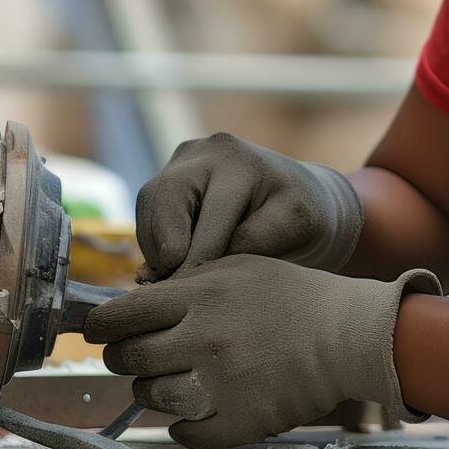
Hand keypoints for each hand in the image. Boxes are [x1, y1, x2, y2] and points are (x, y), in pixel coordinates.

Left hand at [86, 255, 440, 448]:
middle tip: (133, 355)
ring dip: (153, 391)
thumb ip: (189, 279)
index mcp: (202, 295)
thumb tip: (136, 299)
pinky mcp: (241, 420)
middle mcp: (205, 338)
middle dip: (124, 357)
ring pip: (152, 397)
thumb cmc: (294, 295)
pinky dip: (182, 427)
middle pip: (130, 358)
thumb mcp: (240, 267)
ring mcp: (221, 383)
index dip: (100, 326)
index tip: (99, 331)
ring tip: (171, 381)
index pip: (122, 314)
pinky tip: (191, 412)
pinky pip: (187, 434)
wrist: (348, 334)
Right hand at [134, 133, 363, 281]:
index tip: (192, 297)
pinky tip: (176, 265)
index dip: (197, 263)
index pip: (208, 219)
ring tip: (176, 278)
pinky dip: (156, 240)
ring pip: (149, 204)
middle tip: (170, 286)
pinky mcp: (171, 172)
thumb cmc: (299, 215)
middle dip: (164, 248)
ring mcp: (184, 158)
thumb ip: (250, 242)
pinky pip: (149, 209)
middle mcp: (206, 151)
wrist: (300, 194)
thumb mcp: (294, 227)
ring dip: (155, 246)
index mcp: (240, 163)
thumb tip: (194, 265)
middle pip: (162, 199)